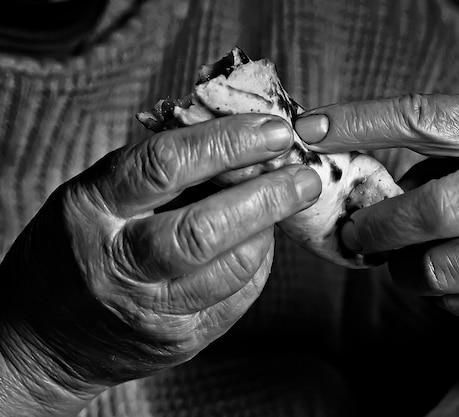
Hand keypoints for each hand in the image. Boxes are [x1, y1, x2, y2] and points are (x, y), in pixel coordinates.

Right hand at [0, 114, 320, 409]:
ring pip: (232, 267)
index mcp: (93, 207)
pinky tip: (257, 242)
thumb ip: (161, 168)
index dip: (228, 143)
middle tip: (305, 176)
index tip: (274, 130)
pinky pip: (238, 298)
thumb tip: (240, 138)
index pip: (166, 165)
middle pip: (206, 229)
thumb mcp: (99, 193)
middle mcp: (119, 263)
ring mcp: (151, 310)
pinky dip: (258, 263)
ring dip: (268, 229)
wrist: (43, 335)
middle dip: (268, 196)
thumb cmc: (77, 246)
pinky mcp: (179, 341)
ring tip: (281, 203)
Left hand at [295, 94, 458, 319]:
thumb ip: (451, 151)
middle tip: (357, 232)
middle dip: (378, 227)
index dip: (359, 123)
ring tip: (405, 258)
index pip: (421, 118)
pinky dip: (440, 294)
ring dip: (405, 270)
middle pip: (427, 211)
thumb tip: (383, 185)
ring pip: (439, 270)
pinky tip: (452, 275)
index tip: (313, 128)